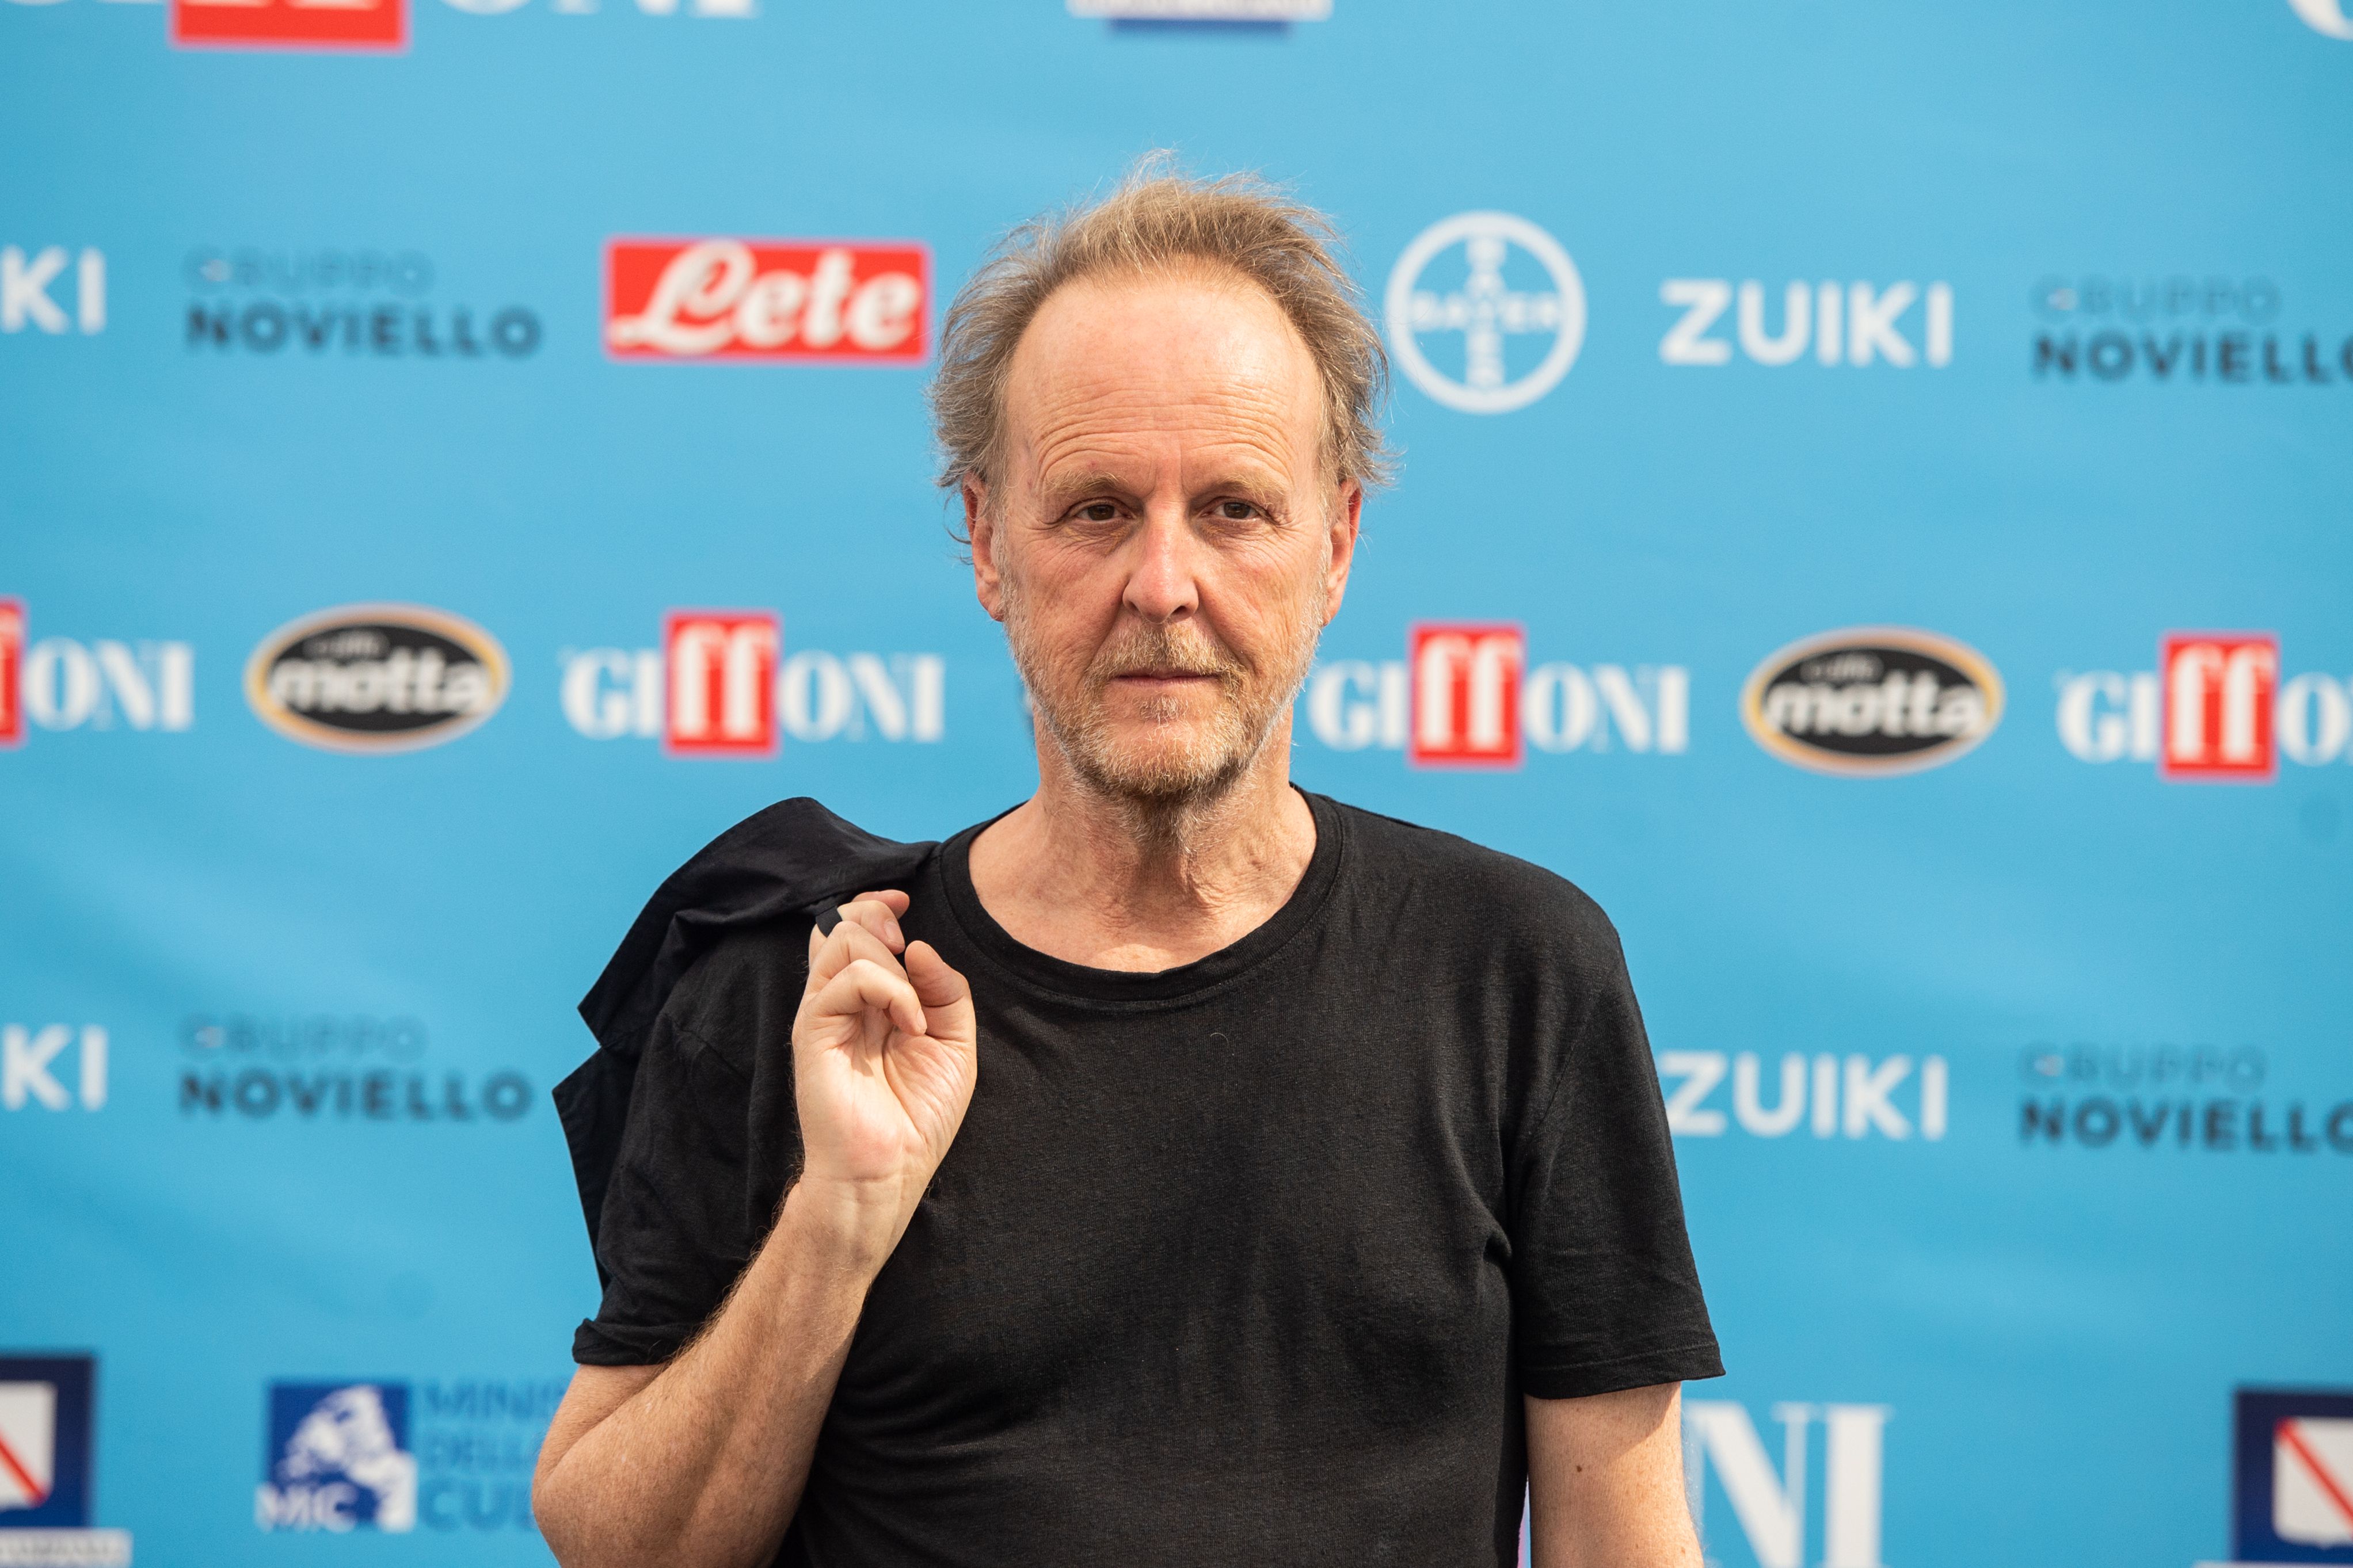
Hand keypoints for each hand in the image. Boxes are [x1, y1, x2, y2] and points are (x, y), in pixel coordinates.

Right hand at [789, 890, 977, 1262]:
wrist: (887, 1174)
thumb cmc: (916, 1119)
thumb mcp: (954, 1045)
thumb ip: (946, 991)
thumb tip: (920, 947)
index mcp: (867, 1003)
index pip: (854, 929)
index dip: (875, 903)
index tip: (904, 900)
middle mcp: (840, 1003)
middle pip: (842, 922)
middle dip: (881, 918)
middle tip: (906, 950)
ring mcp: (823, 1016)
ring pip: (841, 940)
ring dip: (890, 961)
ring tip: (913, 1009)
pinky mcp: (812, 1033)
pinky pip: (846, 980)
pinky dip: (890, 991)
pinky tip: (911, 1026)